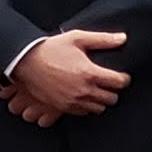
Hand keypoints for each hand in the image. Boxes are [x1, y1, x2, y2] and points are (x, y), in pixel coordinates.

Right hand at [8, 28, 129, 122]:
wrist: (26, 62)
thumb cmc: (52, 48)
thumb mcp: (77, 38)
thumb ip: (102, 39)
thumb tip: (123, 38)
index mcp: (89, 73)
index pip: (119, 83)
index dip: (124, 79)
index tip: (121, 76)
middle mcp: (84, 90)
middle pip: (112, 98)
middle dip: (114, 90)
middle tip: (108, 83)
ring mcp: (73, 101)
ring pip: (100, 108)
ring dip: (101, 100)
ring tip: (96, 90)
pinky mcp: (64, 107)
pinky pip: (84, 113)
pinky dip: (88, 106)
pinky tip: (84, 95)